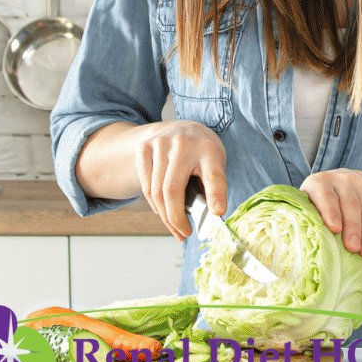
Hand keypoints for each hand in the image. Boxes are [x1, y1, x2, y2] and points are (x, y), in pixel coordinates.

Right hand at [133, 120, 226, 241]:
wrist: (181, 128)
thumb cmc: (201, 153)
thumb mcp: (214, 164)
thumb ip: (210, 187)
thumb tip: (207, 218)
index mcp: (208, 150)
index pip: (213, 175)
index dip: (216, 195)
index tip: (218, 212)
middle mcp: (183, 144)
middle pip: (172, 190)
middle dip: (176, 218)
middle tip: (184, 233)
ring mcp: (160, 144)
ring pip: (156, 191)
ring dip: (164, 216)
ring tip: (174, 227)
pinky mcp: (144, 148)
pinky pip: (146, 186)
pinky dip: (154, 204)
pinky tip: (162, 210)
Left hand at [301, 168, 361, 258]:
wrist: (354, 185)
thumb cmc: (326, 204)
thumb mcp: (313, 206)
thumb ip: (309, 220)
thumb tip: (301, 246)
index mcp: (320, 182)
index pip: (325, 195)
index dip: (330, 211)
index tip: (334, 229)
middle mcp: (343, 179)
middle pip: (350, 204)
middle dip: (352, 228)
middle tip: (352, 248)